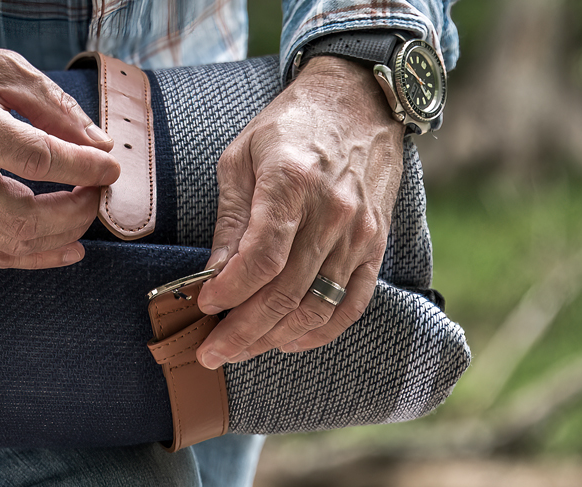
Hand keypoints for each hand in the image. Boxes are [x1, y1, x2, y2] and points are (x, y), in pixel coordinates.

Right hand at [0, 43, 119, 268]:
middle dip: (77, 211)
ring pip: (11, 244)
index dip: (83, 168)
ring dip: (61, 237)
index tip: (110, 167)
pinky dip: (33, 257)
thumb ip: (52, 105)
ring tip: (85, 215)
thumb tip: (97, 145)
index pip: (37, 159)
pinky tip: (64, 247)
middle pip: (25, 216)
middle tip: (97, 192)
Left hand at [195, 55, 404, 367]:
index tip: (205, 305)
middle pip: (286, 292)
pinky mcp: (377, 245)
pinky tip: (288, 341)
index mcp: (292, 183)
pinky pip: (352, 303)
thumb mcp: (241, 157)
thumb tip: (214, 272)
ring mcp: (360, 233)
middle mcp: (332, 212)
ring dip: (275, 338)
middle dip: (243, 331)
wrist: (357, 102)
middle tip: (210, 352)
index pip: (262, 257)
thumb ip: (231, 218)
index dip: (231, 290)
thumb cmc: (289, 126)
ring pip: (317, 306)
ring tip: (240, 350)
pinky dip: (320, 331)